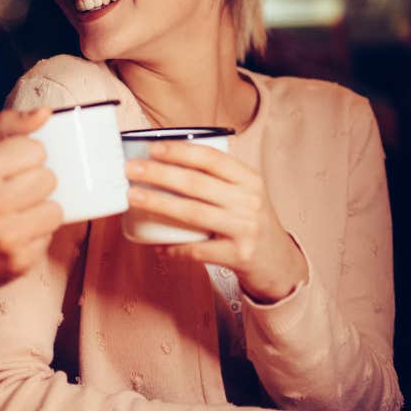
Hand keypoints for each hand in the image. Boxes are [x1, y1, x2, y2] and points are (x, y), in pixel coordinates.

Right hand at [0, 108, 62, 307]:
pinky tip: (10, 236)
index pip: (36, 149)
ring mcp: (4, 236)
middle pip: (48, 178)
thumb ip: (5, 127)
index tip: (9, 168)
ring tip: (12, 215)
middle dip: (33, 184)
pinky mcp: (17, 263)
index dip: (25, 157)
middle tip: (9, 193)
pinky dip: (33, 237)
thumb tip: (45, 114)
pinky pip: (48, 237)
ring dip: (38, 211)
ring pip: (55, 210)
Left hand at [124, 142, 305, 301]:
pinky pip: (197, 250)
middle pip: (196, 184)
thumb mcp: (245, 194)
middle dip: (159, 174)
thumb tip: (167, 162)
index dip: (180, 152)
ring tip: (134, 197)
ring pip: (193, 213)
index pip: (211, 159)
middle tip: (131, 170)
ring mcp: (245, 228)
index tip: (153, 148)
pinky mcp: (238, 255)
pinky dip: (174, 248)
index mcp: (249, 180)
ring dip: (159, 204)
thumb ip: (217, 179)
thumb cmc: (251, 222)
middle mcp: (249, 201)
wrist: (278, 261)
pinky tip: (157, 245)